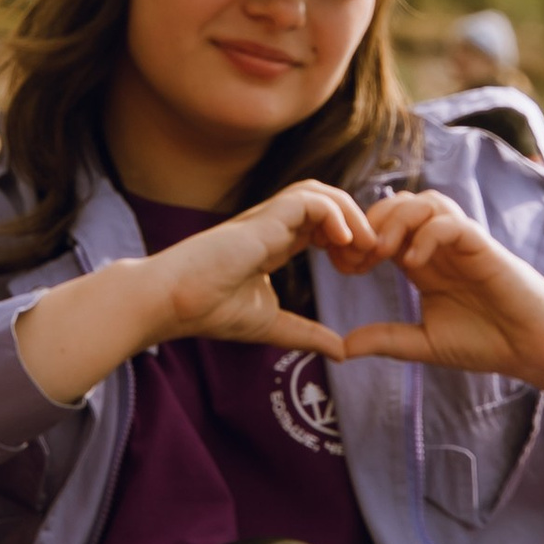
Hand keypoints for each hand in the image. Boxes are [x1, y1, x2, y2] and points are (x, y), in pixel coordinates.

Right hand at [12, 179, 378, 407]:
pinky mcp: (261, 219)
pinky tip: (342, 243)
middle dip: (356, 222)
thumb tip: (342, 352)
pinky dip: (333, 214)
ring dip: (348, 214)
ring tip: (362, 246)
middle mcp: (272, 225)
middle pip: (326, 201)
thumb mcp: (272, 325)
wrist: (173, 303)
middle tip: (370, 255)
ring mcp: (266, 218)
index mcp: (274, 243)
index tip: (357, 269)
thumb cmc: (209, 311)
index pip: (321, 224)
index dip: (347, 239)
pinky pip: (308, 200)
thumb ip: (307, 334)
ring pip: (319, 192)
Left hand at [338, 191, 543, 441]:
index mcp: (424, 263)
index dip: (359, 240)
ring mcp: (463, 243)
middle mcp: (441, 246)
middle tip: (359, 257)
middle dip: (372, 222)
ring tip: (383, 253)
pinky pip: (452, 222)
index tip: (345, 267)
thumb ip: (386, 339)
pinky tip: (414, 262)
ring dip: (398, 220)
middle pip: (400, 204)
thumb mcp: (424, 343)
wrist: (533, 348)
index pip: (384, 228)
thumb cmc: (486, 343)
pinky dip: (428, 233)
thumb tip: (342, 347)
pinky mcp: (484, 247)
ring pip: (426, 201)